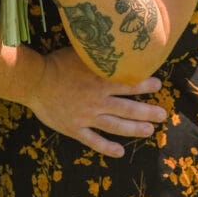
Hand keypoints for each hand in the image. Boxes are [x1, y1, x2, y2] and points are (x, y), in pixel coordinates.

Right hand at [29, 47, 166, 157]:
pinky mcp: (75, 128)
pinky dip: (107, 147)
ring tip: (149, 130)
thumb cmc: (56, 63)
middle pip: (128, 109)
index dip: (144, 85)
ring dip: (134, 129)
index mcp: (100, 81)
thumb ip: (97, 54)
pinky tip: (120, 152)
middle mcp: (97, 101)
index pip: (128, 84)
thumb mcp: (79, 53)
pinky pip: (94, 141)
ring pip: (116, 126)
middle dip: (147, 111)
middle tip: (162, 114)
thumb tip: (113, 44)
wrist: (35, 81)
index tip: (158, 85)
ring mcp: (87, 116)